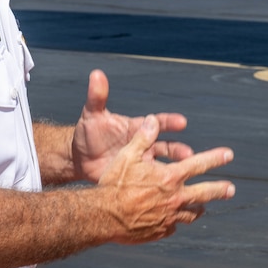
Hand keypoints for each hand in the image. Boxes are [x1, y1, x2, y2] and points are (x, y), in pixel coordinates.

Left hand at [72, 70, 193, 182]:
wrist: (79, 158)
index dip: (170, 122)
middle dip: (178, 150)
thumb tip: (96, 74)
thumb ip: (97, 96)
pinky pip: (150, 182)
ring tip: (182, 176)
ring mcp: (140, 162)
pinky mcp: (135, 179)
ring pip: (163, 166)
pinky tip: (169, 193)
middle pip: (166, 146)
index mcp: (137, 128)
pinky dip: (160, 187)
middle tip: (188, 154)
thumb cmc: (88, 133)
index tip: (182, 122)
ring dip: (173, 170)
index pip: (158, 123)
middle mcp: (144, 144)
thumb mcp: (92, 115)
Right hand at [101, 114, 235, 243]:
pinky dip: (174, 222)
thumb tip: (153, 120)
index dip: (215, 158)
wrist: (102, 217)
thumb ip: (143, 138)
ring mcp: (169, 217)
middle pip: (205, 193)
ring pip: (191, 214)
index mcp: (170, 177)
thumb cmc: (114, 184)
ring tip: (203, 208)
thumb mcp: (127, 155)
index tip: (229, 155)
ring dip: (198, 209)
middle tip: (230, 189)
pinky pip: (173, 227)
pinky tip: (173, 221)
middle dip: (220, 190)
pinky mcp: (159, 232)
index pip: (199, 164)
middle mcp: (175, 197)